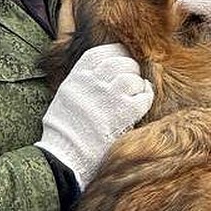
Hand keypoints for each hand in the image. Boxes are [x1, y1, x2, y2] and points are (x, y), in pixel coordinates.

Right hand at [35, 43, 153, 188]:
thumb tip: (98, 71)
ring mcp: (109, 96)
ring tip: (134, 95)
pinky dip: (146, 97)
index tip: (121, 60)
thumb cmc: (63, 131)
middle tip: (131, 80)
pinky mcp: (124, 113)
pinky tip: (142, 103)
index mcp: (77, 76)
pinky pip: (144, 96)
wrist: (64, 156)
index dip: (115, 54)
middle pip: (120, 62)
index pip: (101, 54)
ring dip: (137, 85)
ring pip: (133, 77)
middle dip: (129, 69)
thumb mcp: (65, 95)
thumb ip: (81, 80)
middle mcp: (93, 82)